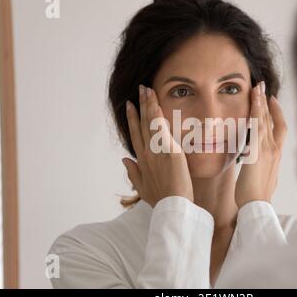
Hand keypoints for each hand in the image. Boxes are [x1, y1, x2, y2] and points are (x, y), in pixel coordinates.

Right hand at [122, 85, 192, 207]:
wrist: (173, 207)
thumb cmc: (160, 199)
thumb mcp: (142, 187)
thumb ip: (133, 172)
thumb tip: (124, 159)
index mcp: (141, 161)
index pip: (135, 134)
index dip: (132, 119)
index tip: (130, 106)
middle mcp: (146, 153)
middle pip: (141, 124)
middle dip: (140, 105)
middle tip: (140, 89)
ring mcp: (156, 151)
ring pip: (150, 123)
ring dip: (148, 104)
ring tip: (147, 89)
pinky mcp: (169, 151)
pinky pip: (161, 129)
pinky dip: (157, 114)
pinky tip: (156, 102)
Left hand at [235, 81, 286, 207]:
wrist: (257, 206)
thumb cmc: (259, 195)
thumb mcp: (267, 177)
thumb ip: (266, 165)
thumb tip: (264, 162)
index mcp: (276, 154)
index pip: (279, 128)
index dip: (277, 112)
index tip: (272, 100)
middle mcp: (274, 149)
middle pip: (273, 119)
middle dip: (268, 101)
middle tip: (263, 86)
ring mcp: (266, 150)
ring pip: (264, 121)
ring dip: (260, 103)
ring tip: (257, 88)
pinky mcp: (256, 152)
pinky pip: (256, 128)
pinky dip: (255, 114)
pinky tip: (253, 103)